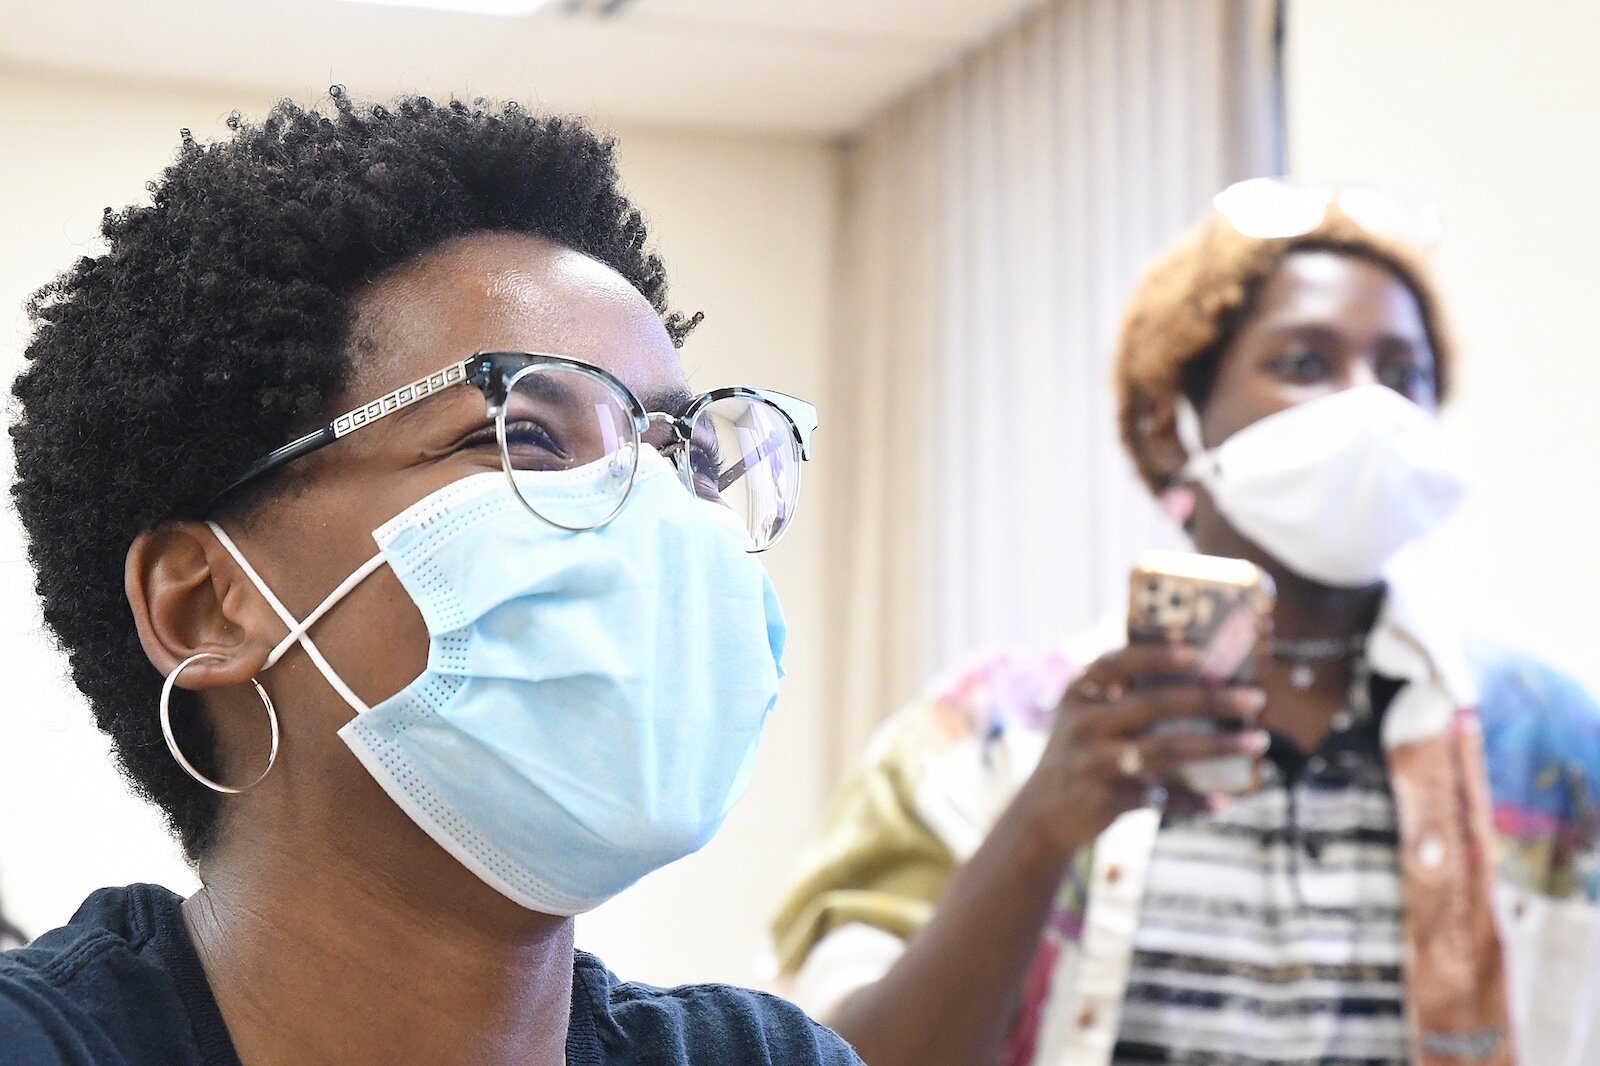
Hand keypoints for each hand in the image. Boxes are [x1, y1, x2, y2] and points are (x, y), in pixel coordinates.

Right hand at [1011, 641, 1268, 864]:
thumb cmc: (1082, 752)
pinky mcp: (1104, 800)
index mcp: (1079, 693)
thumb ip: (1125, 693)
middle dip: (1209, 700)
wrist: (1043, 813)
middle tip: (1253, 698)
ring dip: (1217, 746)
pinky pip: (1161, 799)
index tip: (1198, 650)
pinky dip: (1194, 800)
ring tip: (1256, 741)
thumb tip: (1199, 670)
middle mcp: (1082, 724)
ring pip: (1165, 751)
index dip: (1157, 655)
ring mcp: (1092, 763)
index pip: (1117, 662)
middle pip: (1154, 705)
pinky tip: (1224, 798)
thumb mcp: (1087, 715)